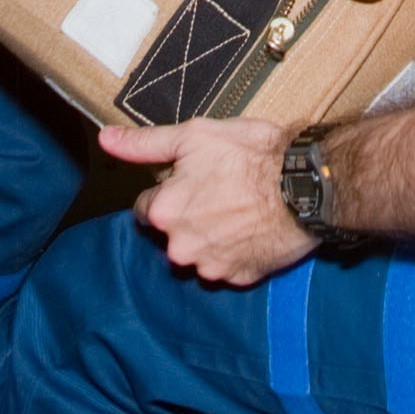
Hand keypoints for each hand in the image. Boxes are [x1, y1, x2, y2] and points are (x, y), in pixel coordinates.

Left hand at [105, 118, 314, 284]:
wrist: (308, 184)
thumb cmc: (253, 155)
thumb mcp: (195, 136)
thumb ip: (145, 144)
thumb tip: (105, 139)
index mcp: (165, 213)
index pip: (147, 209)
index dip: (168, 190)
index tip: (192, 179)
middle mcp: (181, 248)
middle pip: (173, 233)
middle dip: (189, 215)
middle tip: (220, 190)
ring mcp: (213, 267)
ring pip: (200, 251)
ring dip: (212, 235)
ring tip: (240, 209)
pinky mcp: (243, 277)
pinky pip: (230, 265)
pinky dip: (237, 250)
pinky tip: (253, 227)